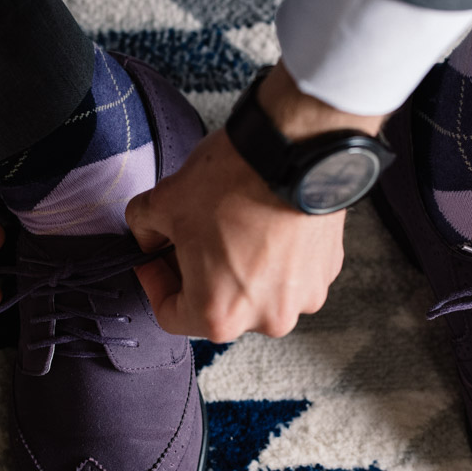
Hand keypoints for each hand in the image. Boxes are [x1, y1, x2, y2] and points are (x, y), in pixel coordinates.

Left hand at [124, 62, 385, 341]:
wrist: (293, 150)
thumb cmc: (230, 184)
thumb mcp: (162, 203)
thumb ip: (143, 230)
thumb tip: (150, 239)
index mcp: (218, 317)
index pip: (171, 315)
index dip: (154, 282)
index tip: (153, 258)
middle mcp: (265, 320)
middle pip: (218, 306)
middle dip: (199, 274)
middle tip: (191, 238)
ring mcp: (302, 299)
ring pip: (257, 291)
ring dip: (240, 268)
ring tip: (233, 228)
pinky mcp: (327, 272)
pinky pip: (291, 274)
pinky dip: (276, 257)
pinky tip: (266, 224)